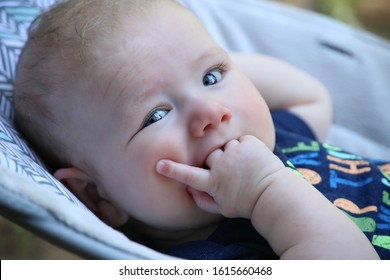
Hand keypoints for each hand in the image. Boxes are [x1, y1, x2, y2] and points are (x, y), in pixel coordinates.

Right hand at [156, 135, 284, 217]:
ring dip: (232, 154)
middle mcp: (222, 166)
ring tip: (244, 167)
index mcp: (214, 183)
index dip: (173, 170)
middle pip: (209, 155)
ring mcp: (236, 152)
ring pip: (225, 146)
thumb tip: (187, 189)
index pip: (189, 175)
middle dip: (216, 160)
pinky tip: (252, 160)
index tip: (159, 165)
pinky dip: (245, 148)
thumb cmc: (245, 203)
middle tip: (231, 172)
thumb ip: (202, 200)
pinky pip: (240, 140)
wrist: (273, 193)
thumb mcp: (222, 208)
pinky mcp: (249, 143)